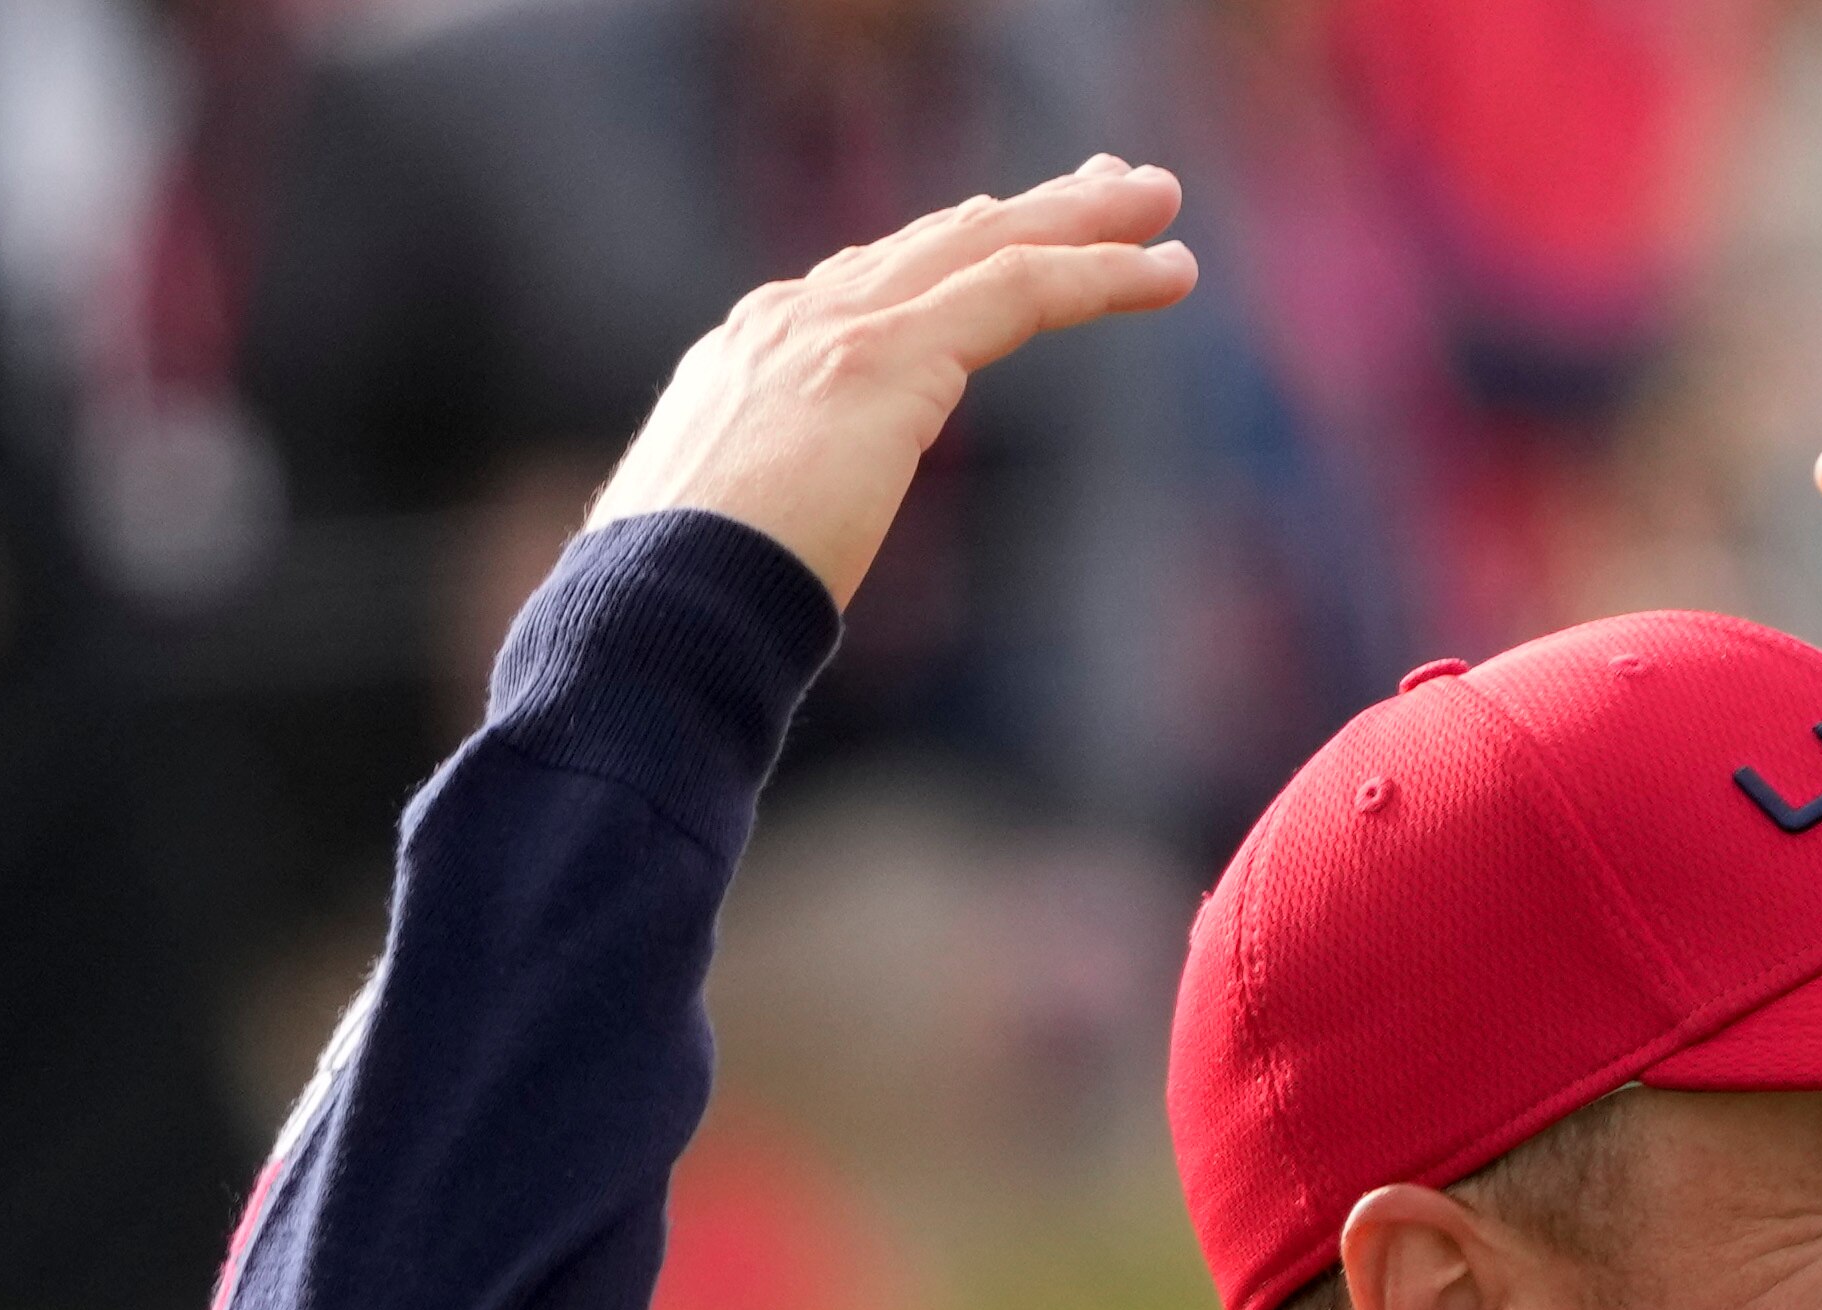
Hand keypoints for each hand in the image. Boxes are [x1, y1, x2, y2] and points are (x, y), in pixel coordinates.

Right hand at [589, 158, 1197, 606]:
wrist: (656, 610)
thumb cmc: (689, 607)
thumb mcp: (737, 533)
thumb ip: (782, 506)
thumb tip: (802, 543)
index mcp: (755, 355)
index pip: (874, 278)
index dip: (958, 251)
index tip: (1020, 239)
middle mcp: (792, 318)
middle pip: (938, 240)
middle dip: (1032, 208)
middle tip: (1114, 187)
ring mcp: (835, 328)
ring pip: (988, 244)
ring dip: (1083, 220)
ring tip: (1160, 203)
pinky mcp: (884, 359)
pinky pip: (1019, 291)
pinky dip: (1099, 274)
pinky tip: (1165, 272)